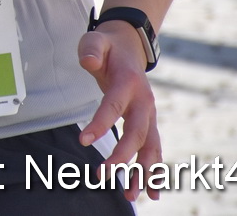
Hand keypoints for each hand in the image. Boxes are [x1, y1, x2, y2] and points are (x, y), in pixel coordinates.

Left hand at [77, 22, 161, 199]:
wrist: (129, 45)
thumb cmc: (107, 46)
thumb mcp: (95, 40)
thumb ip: (91, 49)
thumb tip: (88, 62)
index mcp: (129, 82)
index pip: (113, 107)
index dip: (100, 124)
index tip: (83, 142)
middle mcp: (145, 102)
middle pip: (137, 133)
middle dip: (123, 156)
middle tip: (104, 175)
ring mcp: (150, 114)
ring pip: (150, 147)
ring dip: (143, 172)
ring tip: (132, 196)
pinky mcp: (149, 123)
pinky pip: (154, 150)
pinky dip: (154, 171)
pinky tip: (151, 192)